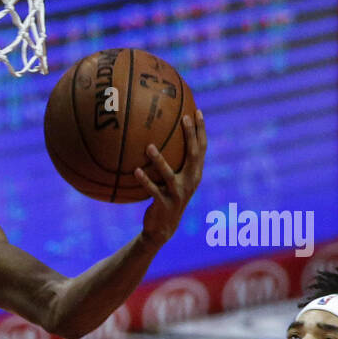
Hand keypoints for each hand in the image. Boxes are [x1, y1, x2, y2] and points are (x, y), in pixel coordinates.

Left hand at [135, 110, 205, 246]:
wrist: (164, 227)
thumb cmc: (166, 197)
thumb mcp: (173, 179)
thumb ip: (173, 161)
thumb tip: (159, 135)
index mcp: (195, 173)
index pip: (202, 148)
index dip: (201, 130)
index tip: (197, 111)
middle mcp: (190, 181)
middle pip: (193, 155)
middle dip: (190, 136)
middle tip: (184, 118)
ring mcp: (178, 193)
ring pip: (169, 174)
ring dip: (159, 160)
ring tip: (149, 146)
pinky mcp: (164, 204)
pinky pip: (153, 190)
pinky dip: (145, 181)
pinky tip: (135, 171)